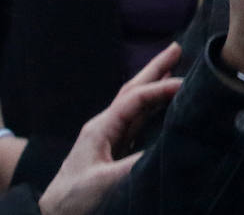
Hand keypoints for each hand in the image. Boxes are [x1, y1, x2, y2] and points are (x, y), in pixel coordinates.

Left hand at [38, 42, 182, 214]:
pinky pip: (137, 119)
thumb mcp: (103, 181)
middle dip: (154, 69)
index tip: (187, 84)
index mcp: (101, 128)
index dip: (161, 88)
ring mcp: (108, 136)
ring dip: (154, 83)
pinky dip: (152, 105)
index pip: (135, 99)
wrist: (52, 214)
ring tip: (173, 67)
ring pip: (135, 103)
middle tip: (176, 48)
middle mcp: (104, 126)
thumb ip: (134, 164)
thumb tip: (167, 147)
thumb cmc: (73, 198)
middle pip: (132, 90)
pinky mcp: (113, 149)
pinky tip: (162, 103)